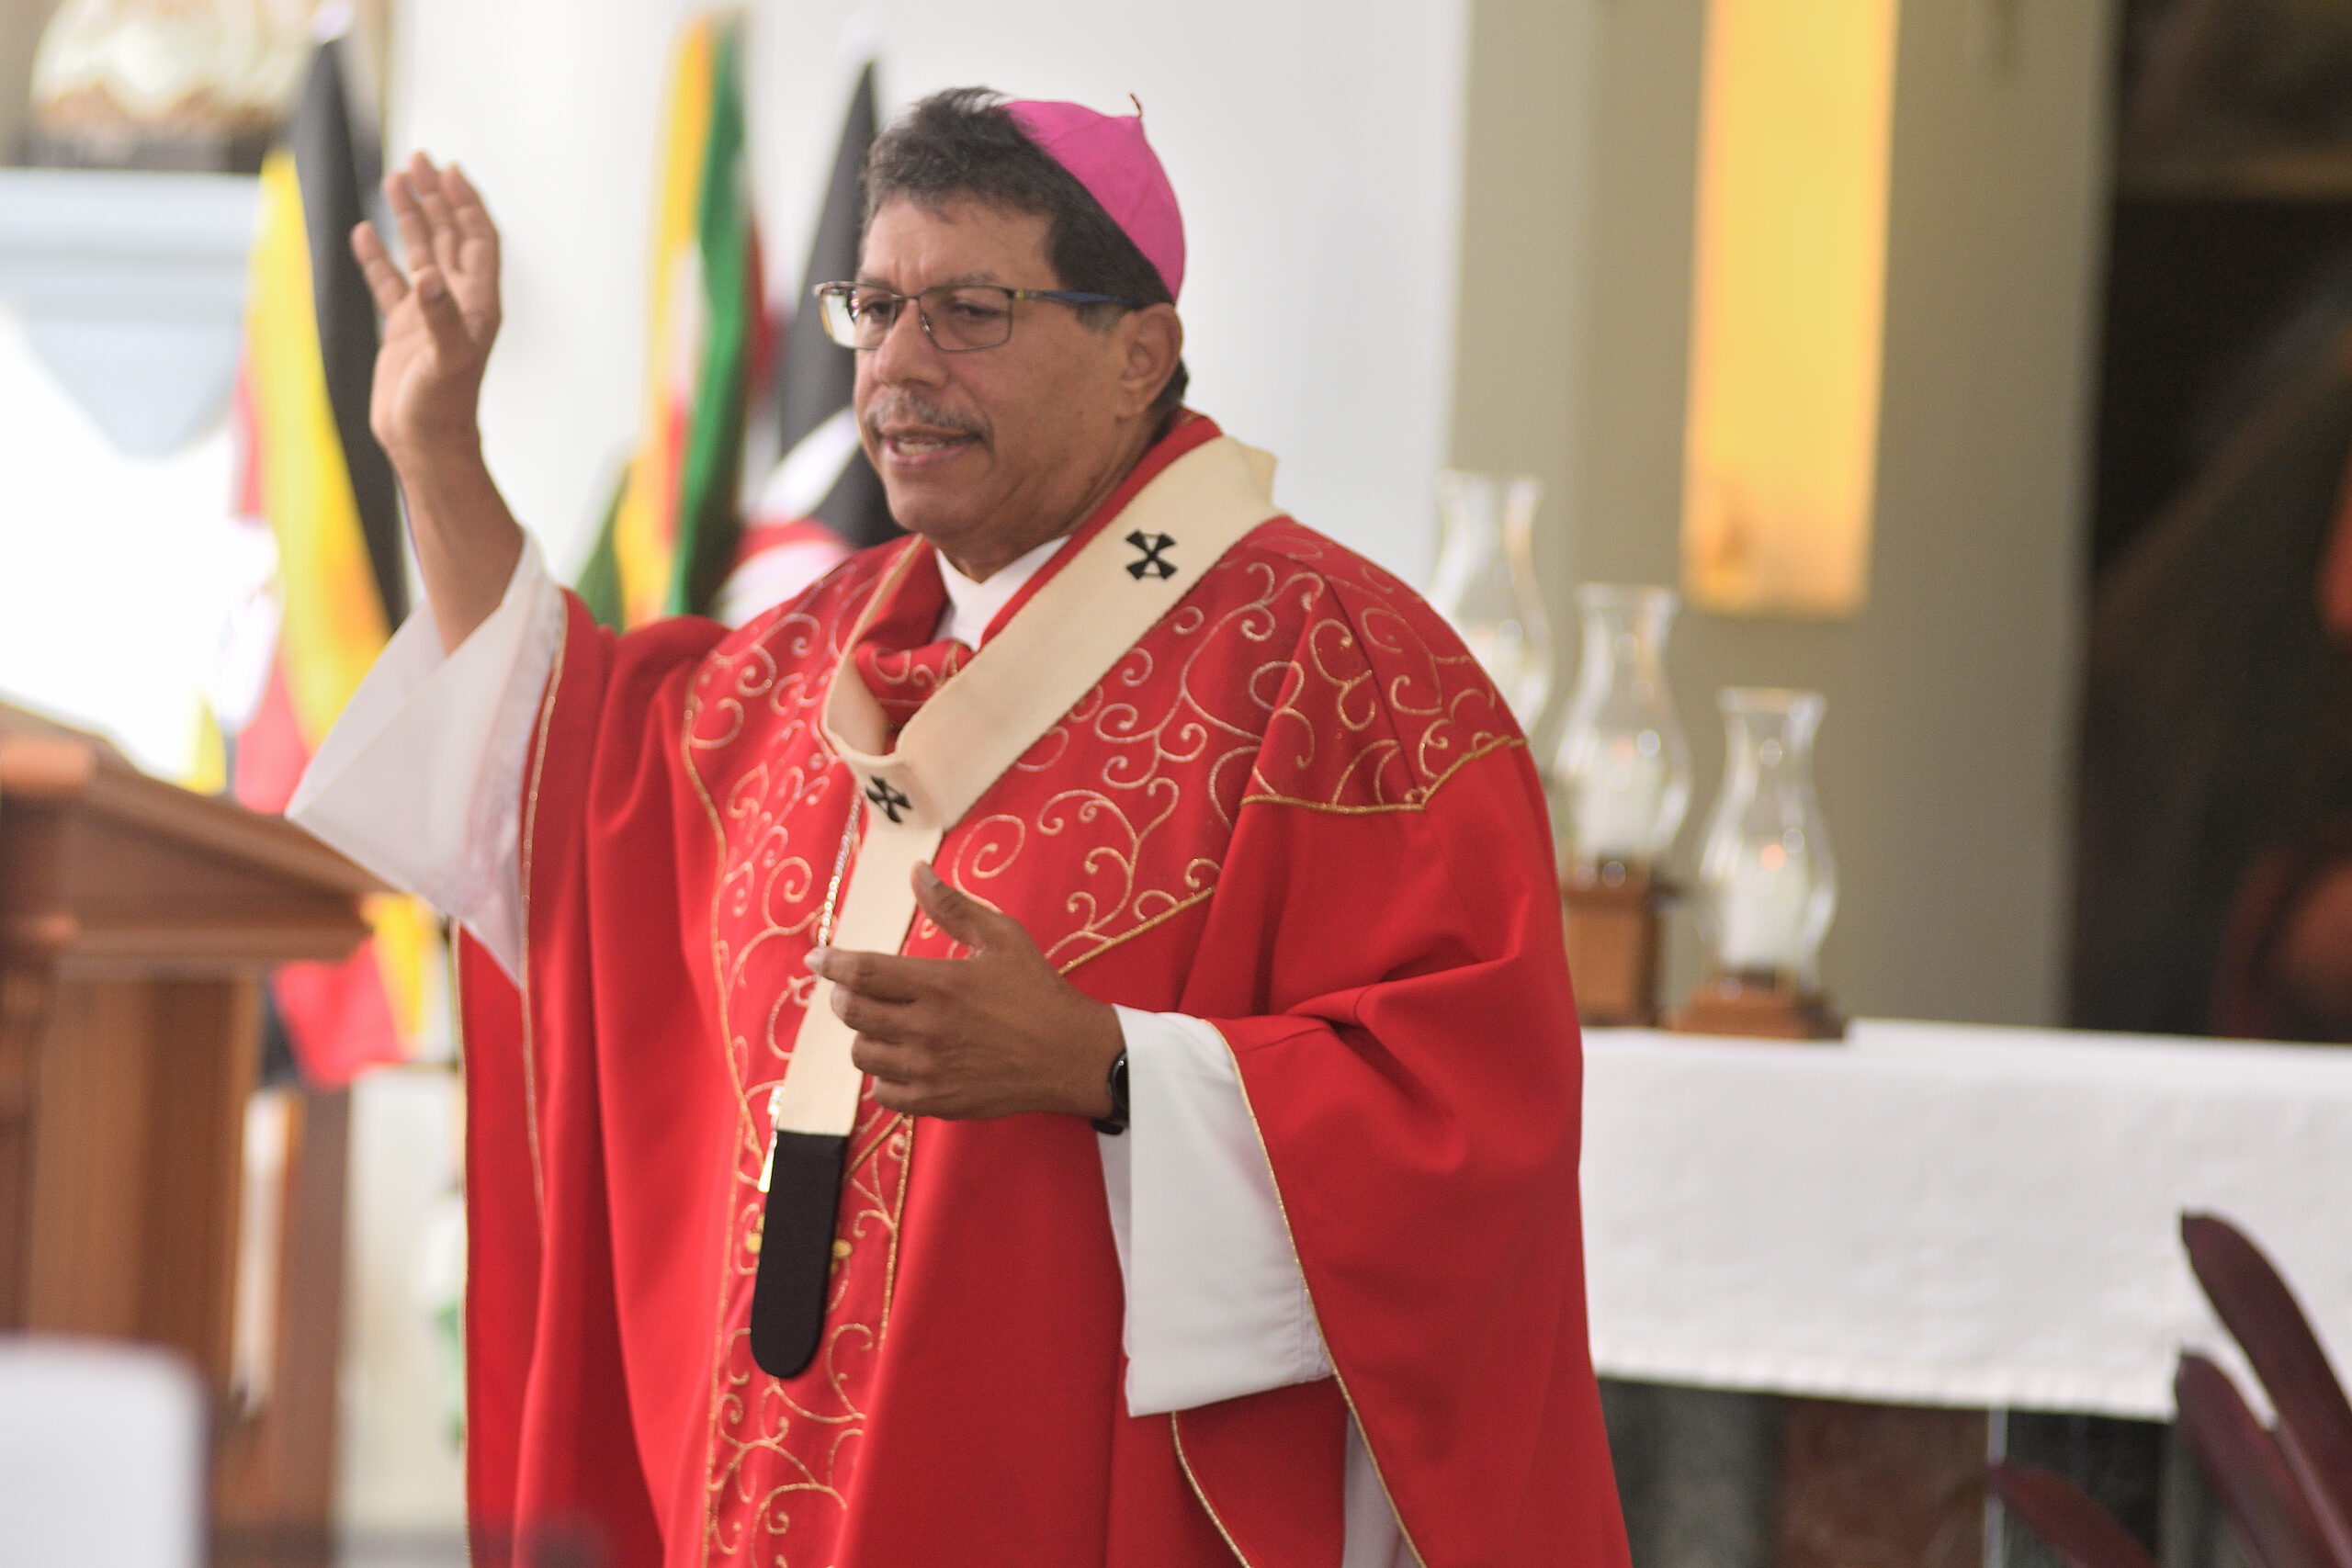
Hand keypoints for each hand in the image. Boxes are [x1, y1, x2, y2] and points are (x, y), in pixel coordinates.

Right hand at [351, 153, 502, 468]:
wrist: (423, 445)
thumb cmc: (441, 407)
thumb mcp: (445, 360)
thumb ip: (439, 317)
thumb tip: (428, 276)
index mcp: (478, 305)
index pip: (478, 240)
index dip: (467, 204)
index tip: (450, 170)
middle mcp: (457, 304)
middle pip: (450, 236)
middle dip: (437, 197)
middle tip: (419, 158)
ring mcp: (429, 315)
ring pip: (420, 252)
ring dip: (410, 216)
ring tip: (395, 177)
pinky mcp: (404, 330)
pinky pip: (389, 283)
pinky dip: (377, 257)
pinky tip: (363, 232)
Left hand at [809, 863, 1123, 1120]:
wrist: (1071, 1055)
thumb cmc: (1037, 991)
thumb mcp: (1003, 937)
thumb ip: (953, 906)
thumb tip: (916, 871)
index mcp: (939, 984)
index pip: (862, 972)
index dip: (831, 962)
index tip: (817, 957)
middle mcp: (927, 1029)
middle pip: (852, 1013)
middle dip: (844, 996)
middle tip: (857, 989)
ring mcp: (930, 1070)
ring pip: (863, 1054)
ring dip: (865, 1035)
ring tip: (884, 1024)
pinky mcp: (937, 1102)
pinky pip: (883, 1093)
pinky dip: (883, 1076)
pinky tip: (902, 1060)